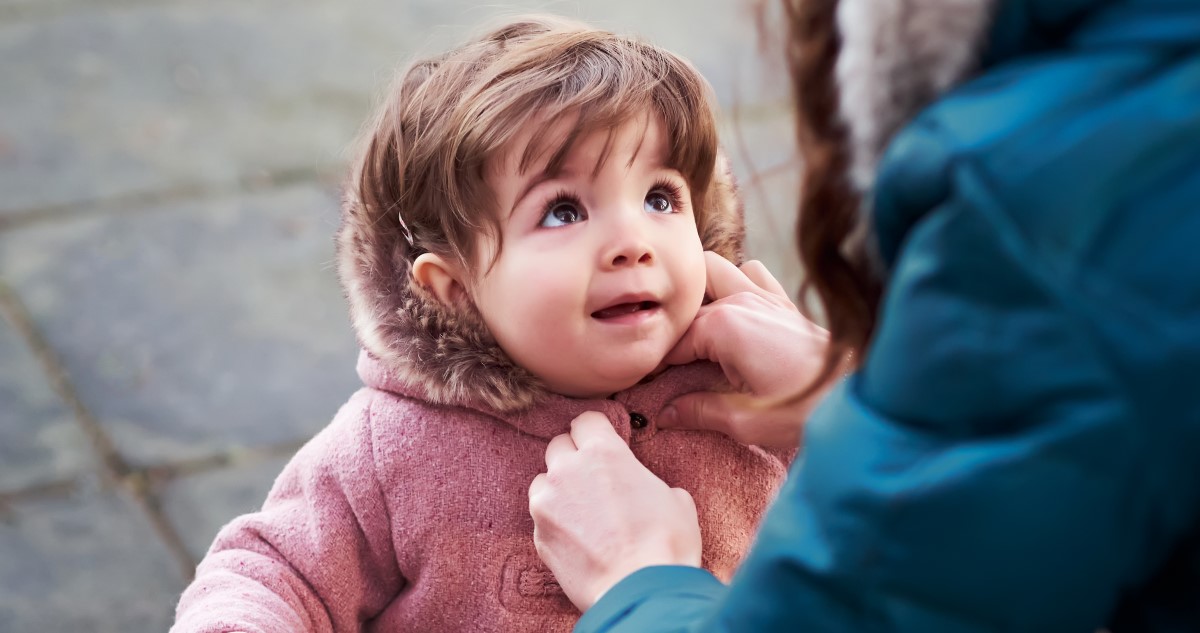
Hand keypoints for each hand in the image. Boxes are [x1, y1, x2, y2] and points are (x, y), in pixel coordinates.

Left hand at [529, 412, 702, 611]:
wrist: (640, 589)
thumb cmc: (665, 543)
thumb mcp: (675, 499)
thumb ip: (649, 483)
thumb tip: (646, 492)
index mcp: (604, 452)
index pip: (585, 420)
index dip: (595, 431)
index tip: (600, 442)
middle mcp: (568, 470)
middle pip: (558, 445)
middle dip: (573, 457)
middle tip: (591, 477)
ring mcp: (547, 502)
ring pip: (543, 481)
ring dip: (558, 489)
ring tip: (581, 511)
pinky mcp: (538, 534)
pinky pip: (541, 517)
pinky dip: (554, 522)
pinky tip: (577, 538)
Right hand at [659, 251, 833, 448]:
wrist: (858, 393)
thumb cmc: (805, 409)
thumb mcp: (745, 421)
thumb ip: (699, 412)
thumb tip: (665, 416)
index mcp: (723, 327)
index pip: (671, 341)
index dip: (654, 362)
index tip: (642, 380)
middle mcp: (741, 300)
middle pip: (687, 302)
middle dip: (672, 323)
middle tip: (666, 355)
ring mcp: (764, 295)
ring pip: (715, 270)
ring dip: (703, 291)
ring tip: (695, 326)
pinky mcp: (783, 301)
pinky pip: (751, 271)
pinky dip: (739, 281)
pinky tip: (737, 310)